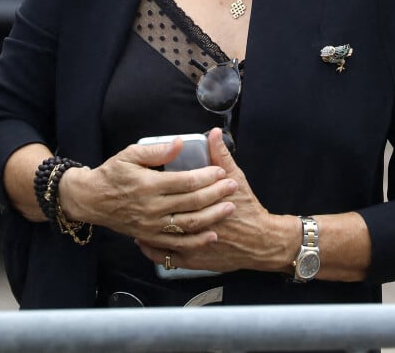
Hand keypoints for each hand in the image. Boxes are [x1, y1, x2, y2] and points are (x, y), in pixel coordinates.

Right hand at [58, 136, 237, 248]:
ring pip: (188, 225)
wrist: (91, 200)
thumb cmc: (112, 174)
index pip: (185, 182)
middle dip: (216, 194)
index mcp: (149, 185)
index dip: (206, 177)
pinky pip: (177, 243)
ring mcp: (151, 226)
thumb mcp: (130, 154)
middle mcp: (152, 208)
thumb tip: (180, 142)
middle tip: (232, 186)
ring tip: (229, 207)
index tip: (221, 171)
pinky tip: (211, 234)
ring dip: (212, 217)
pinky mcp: (150, 237)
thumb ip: (157, 150)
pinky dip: (196, 241)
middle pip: (191, 203)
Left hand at [138, 129, 298, 273]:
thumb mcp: (236, 177)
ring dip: (144, 227)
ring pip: (160, 236)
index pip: (181, 186)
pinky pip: (165, 257)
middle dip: (150, 202)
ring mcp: (191, 245)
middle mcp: (194, 224)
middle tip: (135, 193)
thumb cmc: (248, 209)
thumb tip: (213, 133)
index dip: (165, 180)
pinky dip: (151, 250)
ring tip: (133, 217)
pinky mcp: (192, 261)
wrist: (260, 241)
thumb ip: (221, 155)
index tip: (153, 174)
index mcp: (205, 200)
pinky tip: (142, 241)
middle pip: (166, 211)